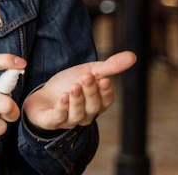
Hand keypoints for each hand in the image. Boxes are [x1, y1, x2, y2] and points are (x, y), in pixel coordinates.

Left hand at [22, 51, 136, 132]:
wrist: (43, 96)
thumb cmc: (69, 84)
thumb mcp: (89, 72)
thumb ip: (110, 67)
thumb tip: (133, 56)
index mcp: (97, 104)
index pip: (106, 101)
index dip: (106, 92)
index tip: (104, 80)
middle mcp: (85, 115)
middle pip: (93, 107)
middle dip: (91, 92)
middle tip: (87, 78)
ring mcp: (69, 120)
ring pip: (77, 114)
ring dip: (77, 100)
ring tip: (74, 86)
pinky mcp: (52, 122)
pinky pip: (59, 118)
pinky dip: (62, 108)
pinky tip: (63, 97)